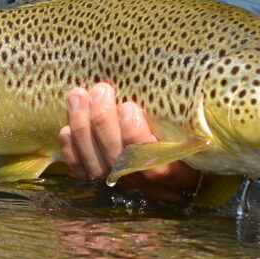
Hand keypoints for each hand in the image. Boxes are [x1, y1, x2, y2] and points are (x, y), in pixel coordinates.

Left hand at [59, 82, 199, 196]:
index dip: (135, 136)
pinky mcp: (101, 180)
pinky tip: (64, 129)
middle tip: (101, 90)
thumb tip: (184, 75)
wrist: (177, 161)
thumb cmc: (189, 135)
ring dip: (82, 128)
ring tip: (77, 95)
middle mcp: (146, 183)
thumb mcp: (194, 128)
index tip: (129, 107)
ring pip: (96, 165)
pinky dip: (71, 153)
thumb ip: (184, 113)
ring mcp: (121, 183)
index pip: (152, 163)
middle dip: (103, 122)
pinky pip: (82, 173)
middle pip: (118, 159)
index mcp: (176, 171)